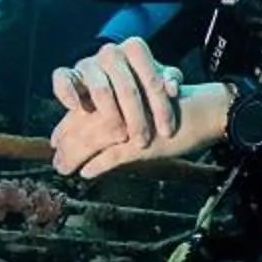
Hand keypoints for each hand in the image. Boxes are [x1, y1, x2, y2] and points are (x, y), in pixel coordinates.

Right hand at [52, 38, 182, 149]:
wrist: (111, 79)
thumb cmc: (141, 82)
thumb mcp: (158, 79)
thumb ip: (170, 79)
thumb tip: (172, 88)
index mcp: (135, 48)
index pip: (152, 80)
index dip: (162, 108)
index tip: (168, 132)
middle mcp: (111, 52)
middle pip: (127, 88)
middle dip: (138, 118)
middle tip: (144, 141)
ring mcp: (88, 62)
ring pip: (100, 89)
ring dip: (112, 116)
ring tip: (121, 136)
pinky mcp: (68, 74)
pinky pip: (62, 79)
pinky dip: (66, 93)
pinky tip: (76, 109)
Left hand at [62, 83, 230, 179]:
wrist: (207, 110)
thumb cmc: (177, 108)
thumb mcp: (145, 107)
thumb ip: (120, 115)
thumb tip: (99, 127)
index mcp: (119, 89)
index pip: (84, 107)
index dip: (66, 126)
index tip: (54, 142)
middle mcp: (120, 100)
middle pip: (84, 124)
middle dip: (68, 145)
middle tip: (57, 163)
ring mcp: (130, 122)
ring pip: (93, 139)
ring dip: (76, 156)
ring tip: (66, 169)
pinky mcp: (142, 143)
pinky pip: (114, 156)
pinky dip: (99, 165)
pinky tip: (87, 173)